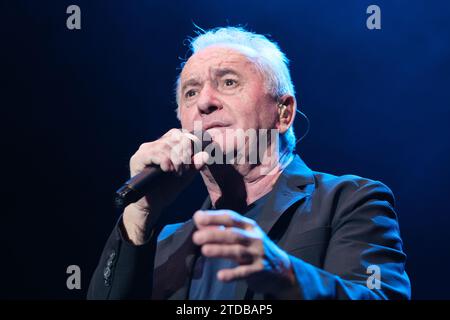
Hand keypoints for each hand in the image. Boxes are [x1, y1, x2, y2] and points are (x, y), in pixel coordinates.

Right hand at [123, 128, 208, 243]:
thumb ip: (195, 164)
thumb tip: (206, 154)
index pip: (179, 133)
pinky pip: (153, 154)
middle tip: (185, 169)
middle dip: (184, 153)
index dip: (189, 143)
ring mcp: (144, 151)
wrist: (152, 205)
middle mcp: (153, 145)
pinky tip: (168, 170)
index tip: (192, 159)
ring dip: (176, 160)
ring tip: (177, 173)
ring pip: (165, 146)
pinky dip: (164, 161)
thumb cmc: (168, 189)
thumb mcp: (186, 175)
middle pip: (174, 138)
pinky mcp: (137, 159)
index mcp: (164, 145)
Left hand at [192, 210, 297, 295]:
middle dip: (214, 234)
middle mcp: (254, 238)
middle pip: (233, 234)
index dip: (214, 217)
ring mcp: (257, 254)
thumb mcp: (242, 235)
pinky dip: (232, 274)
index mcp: (248, 226)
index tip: (198, 218)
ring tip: (205, 250)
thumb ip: (221, 229)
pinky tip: (221, 276)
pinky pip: (244, 272)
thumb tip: (198, 221)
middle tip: (196, 237)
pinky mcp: (259, 270)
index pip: (231, 218)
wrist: (281, 269)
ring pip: (238, 251)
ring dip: (221, 250)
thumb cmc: (254, 249)